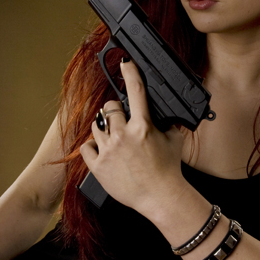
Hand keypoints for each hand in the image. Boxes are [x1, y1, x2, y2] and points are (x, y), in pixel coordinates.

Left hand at [80, 61, 185, 218]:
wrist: (161, 197)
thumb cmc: (169, 170)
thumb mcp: (173, 140)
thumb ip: (167, 123)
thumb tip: (164, 112)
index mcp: (143, 126)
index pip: (136, 91)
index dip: (130, 71)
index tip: (126, 62)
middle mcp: (123, 136)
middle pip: (110, 108)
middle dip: (115, 110)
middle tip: (122, 120)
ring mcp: (109, 151)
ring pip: (96, 126)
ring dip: (105, 128)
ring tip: (115, 139)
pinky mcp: (98, 167)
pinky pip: (86, 147)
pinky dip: (93, 147)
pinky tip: (103, 151)